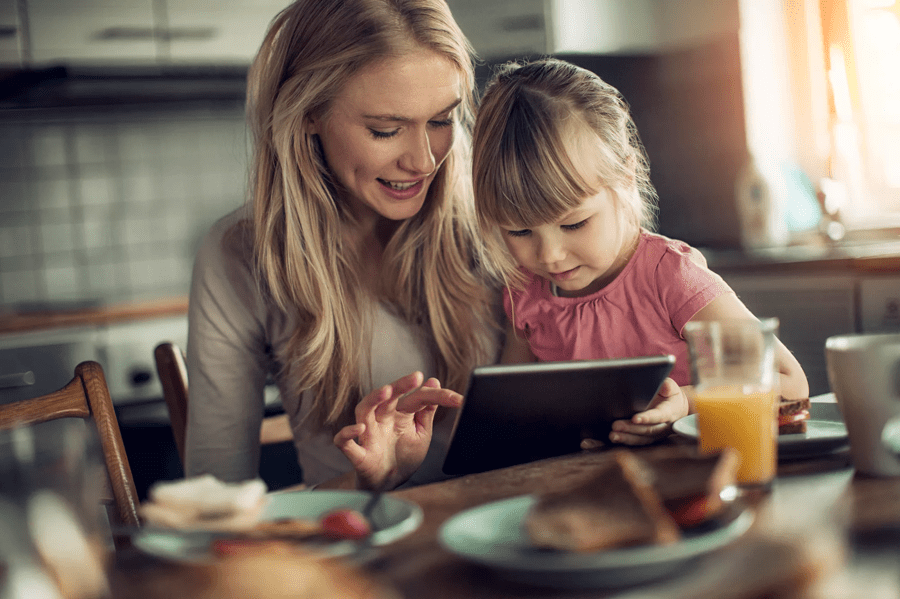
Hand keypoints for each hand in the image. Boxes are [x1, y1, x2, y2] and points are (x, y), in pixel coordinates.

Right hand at [333, 371, 462, 490]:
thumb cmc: (402, 455)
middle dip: (400, 385)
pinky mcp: (359, 454)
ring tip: (386, 391)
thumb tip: (434, 381)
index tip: (459, 399)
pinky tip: (360, 429)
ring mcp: (369, 435)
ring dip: (373, 399)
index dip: (439, 396)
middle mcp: (383, 419)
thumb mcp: (421, 433)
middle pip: (388, 396)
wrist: (388, 485)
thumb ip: (426, 411)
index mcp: (400, 413)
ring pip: (364, 410)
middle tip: (415, 376)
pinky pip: (345, 442)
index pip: (418, 398)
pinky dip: (348, 434)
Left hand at [609, 377, 688, 444]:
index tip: (634, 418)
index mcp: (669, 413)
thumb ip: (667, 386)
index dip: (647, 418)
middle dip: (631, 429)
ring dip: (626, 438)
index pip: (658, 416)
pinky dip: (625, 441)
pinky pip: (637, 442)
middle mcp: (663, 426)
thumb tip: (663, 386)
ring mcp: (656, 434)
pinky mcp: (649, 438)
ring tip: (612, 435)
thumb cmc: (670, 396)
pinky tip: (614, 439)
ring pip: (641, 439)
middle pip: (647, 430)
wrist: (676, 409)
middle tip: (615, 425)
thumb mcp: (671, 388)